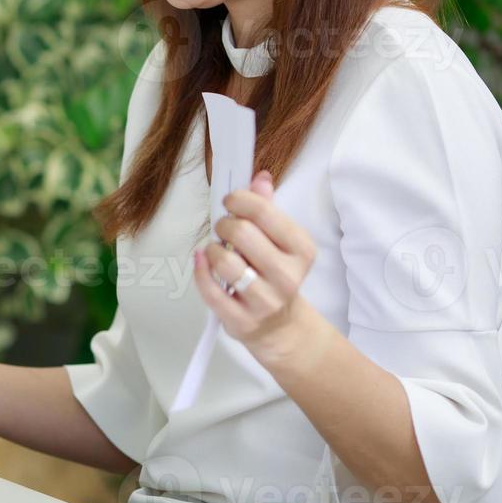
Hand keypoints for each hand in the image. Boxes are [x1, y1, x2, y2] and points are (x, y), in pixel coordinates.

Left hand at [193, 170, 319, 365]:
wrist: (280, 326)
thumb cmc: (274, 274)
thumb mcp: (279, 241)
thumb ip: (268, 208)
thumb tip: (260, 177)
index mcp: (301, 250)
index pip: (265, 213)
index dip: (240, 200)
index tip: (231, 201)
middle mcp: (287, 276)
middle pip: (242, 233)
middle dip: (224, 223)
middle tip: (223, 227)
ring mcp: (265, 301)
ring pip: (225, 262)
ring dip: (213, 250)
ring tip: (217, 251)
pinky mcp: (242, 320)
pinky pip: (210, 290)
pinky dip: (200, 270)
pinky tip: (202, 260)